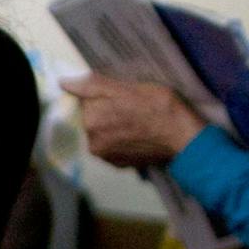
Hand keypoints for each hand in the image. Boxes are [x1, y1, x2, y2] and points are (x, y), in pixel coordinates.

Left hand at [61, 74, 206, 168]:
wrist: (184, 137)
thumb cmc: (158, 106)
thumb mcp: (126, 87)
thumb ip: (92, 85)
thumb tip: (63, 83)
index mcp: (91, 119)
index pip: (87, 98)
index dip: (104, 94)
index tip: (122, 95)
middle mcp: (93, 141)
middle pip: (94, 117)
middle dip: (108, 109)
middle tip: (133, 105)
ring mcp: (106, 156)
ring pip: (104, 131)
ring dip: (115, 125)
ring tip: (137, 120)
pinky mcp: (119, 165)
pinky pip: (114, 146)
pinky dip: (122, 139)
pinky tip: (138, 134)